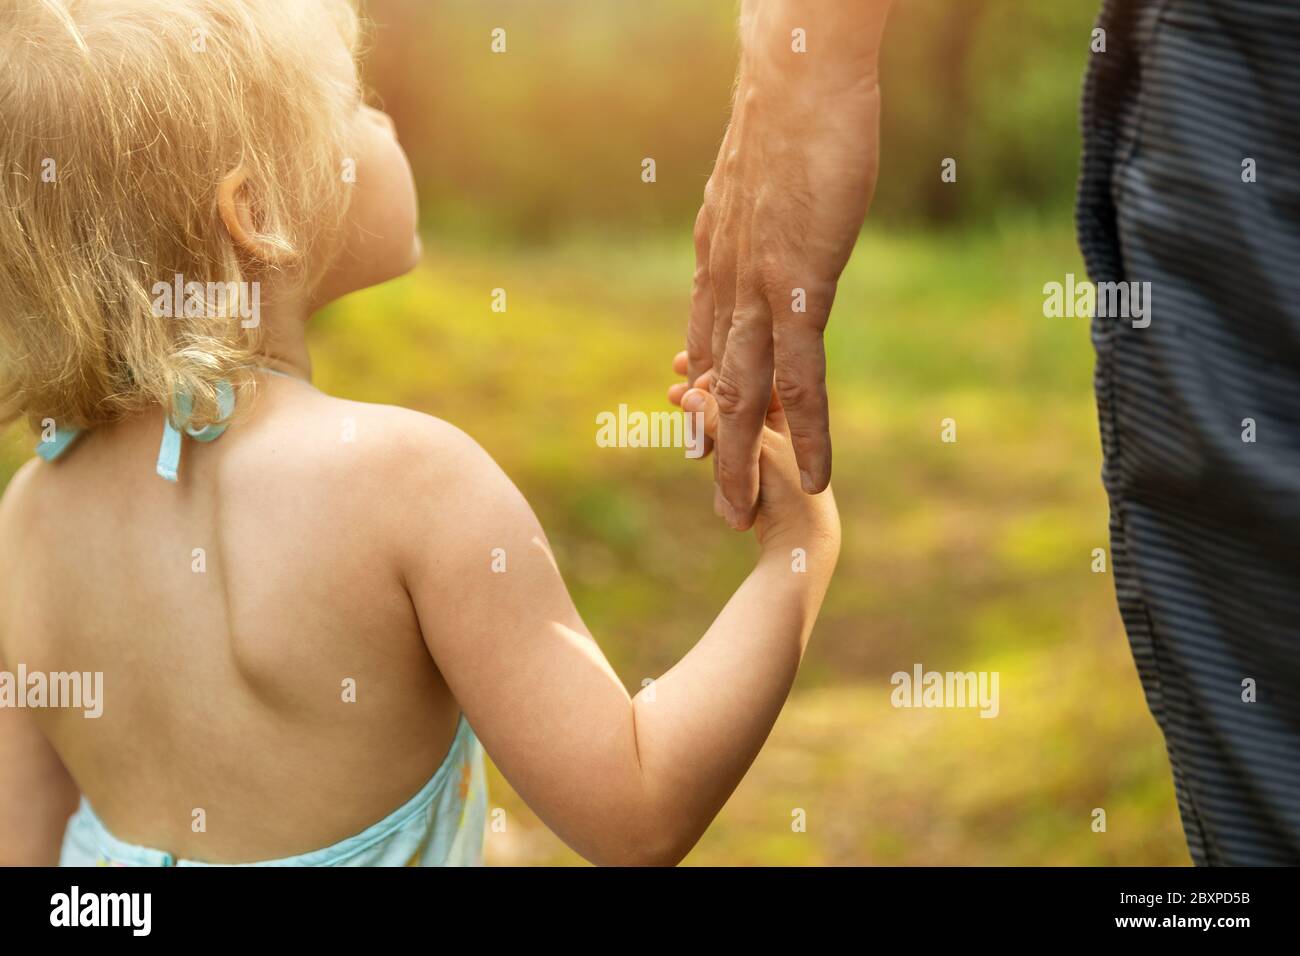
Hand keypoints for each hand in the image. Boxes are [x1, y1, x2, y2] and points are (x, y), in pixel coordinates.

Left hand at [687, 1, 887, 530]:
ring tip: (737, 515)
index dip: (708, 391)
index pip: (709, 340)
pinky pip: (803, 376)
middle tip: (715, 499)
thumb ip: (753, 214)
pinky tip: (821, 477)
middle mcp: (725, 283)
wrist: (795, 72)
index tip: (709, 429)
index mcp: (718, 257)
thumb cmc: (788, 110)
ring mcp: (758, 289)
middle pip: (714, 382)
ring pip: (744, 393)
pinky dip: (812, 431)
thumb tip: (762, 220)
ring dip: (741, 460)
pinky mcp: (799, 285)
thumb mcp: (759, 174)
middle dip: (713, 445)